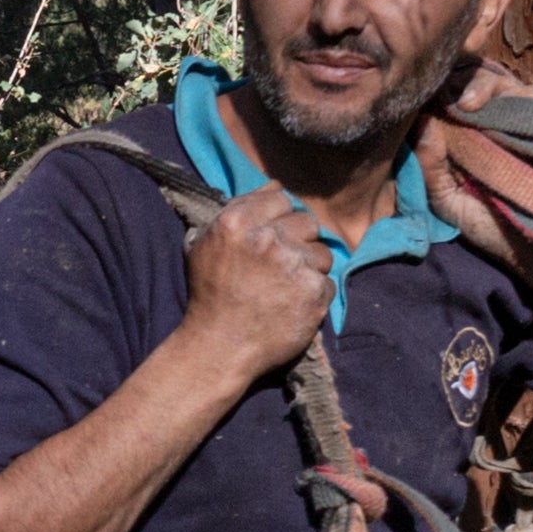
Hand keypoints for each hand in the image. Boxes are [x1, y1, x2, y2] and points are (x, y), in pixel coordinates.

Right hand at [178, 185, 335, 380]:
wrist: (219, 347)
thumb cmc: (210, 295)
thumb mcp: (204, 245)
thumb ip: (235, 210)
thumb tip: (272, 185)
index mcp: (237, 222)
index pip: (281, 198)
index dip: (279, 217)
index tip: (273, 237)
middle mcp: (266, 239)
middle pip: (307, 222)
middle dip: (298, 240)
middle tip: (282, 265)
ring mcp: (293, 265)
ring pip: (322, 253)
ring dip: (310, 268)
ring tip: (288, 288)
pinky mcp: (313, 292)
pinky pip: (328, 282)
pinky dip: (315, 295)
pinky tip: (294, 306)